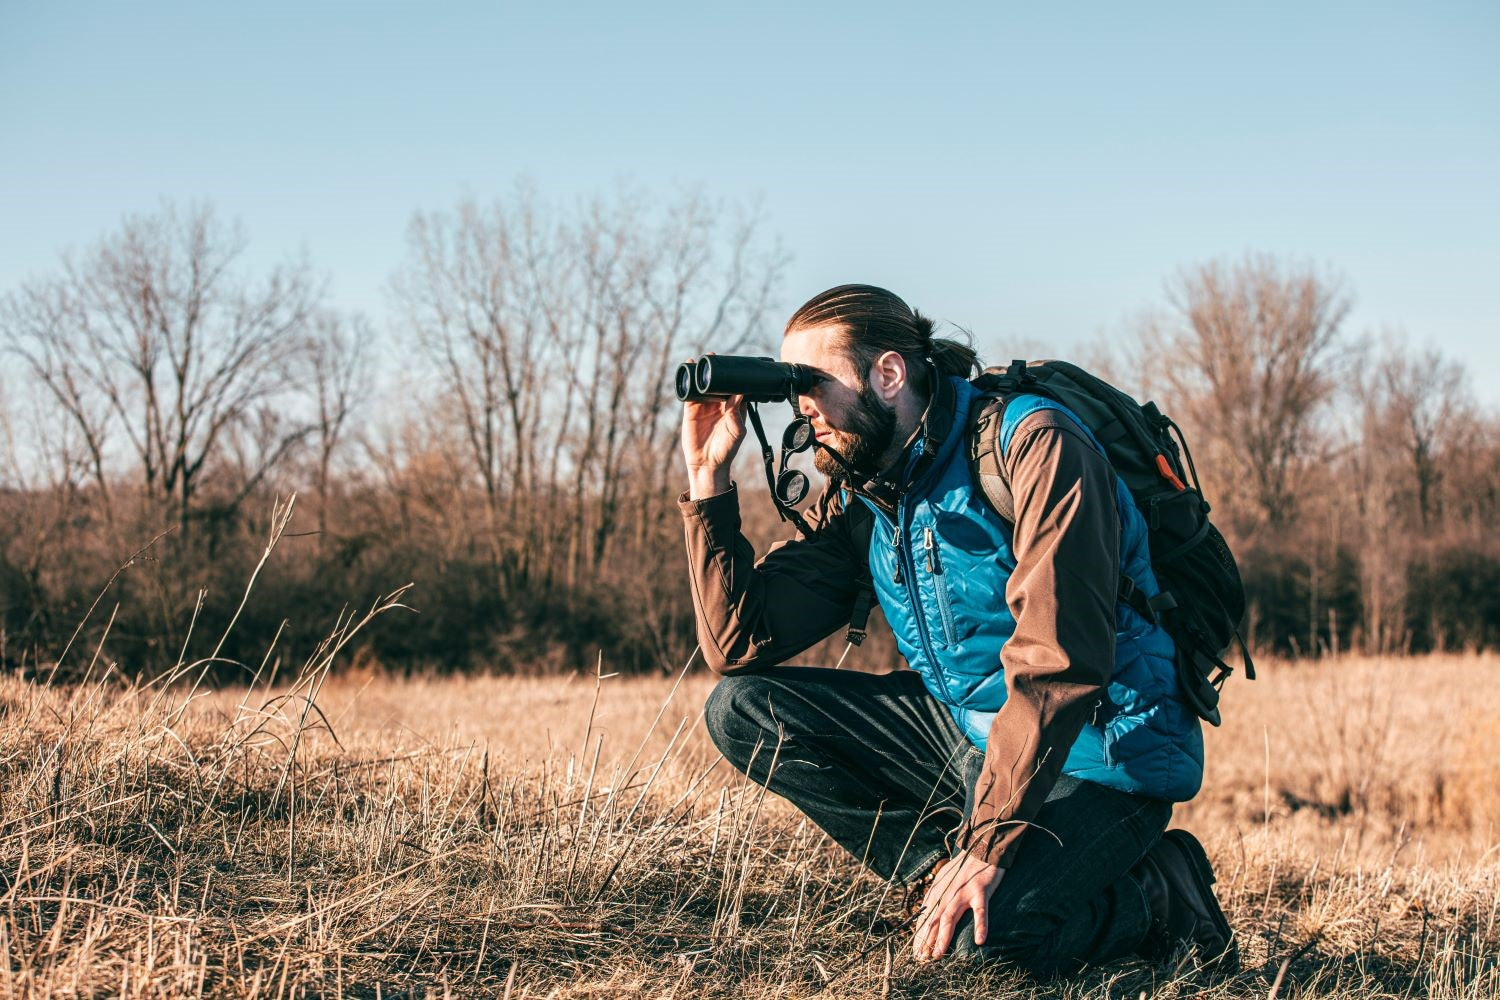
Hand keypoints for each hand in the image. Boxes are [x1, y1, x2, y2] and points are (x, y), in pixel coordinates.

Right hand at [680, 358, 746, 497]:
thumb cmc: (726, 450)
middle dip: (716, 370)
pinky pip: (690, 394)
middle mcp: (719, 405)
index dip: (734, 376)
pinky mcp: (691, 411)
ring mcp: (705, 407)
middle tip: (715, 357)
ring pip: (703, 386)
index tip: (734, 364)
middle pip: (718, 383)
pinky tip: (688, 371)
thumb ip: (736, 414)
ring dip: (701, 373)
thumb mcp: (736, 432)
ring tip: (701, 360)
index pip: (734, 387)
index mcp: (733, 408)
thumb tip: (739, 393)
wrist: (707, 463)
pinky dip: (688, 383)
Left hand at [912, 854, 1005, 961]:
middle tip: (922, 960)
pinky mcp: (980, 892)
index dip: (920, 936)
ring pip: (950, 918)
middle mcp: (946, 894)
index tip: (916, 952)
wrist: (980, 850)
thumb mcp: (943, 880)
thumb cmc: (962, 868)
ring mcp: (962, 893)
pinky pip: (980, 912)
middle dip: (926, 941)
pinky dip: (980, 926)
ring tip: (938, 955)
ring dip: (943, 938)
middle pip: (933, 921)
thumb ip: (936, 896)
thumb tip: (926, 912)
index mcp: (937, 892)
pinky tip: (980, 941)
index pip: (925, 918)